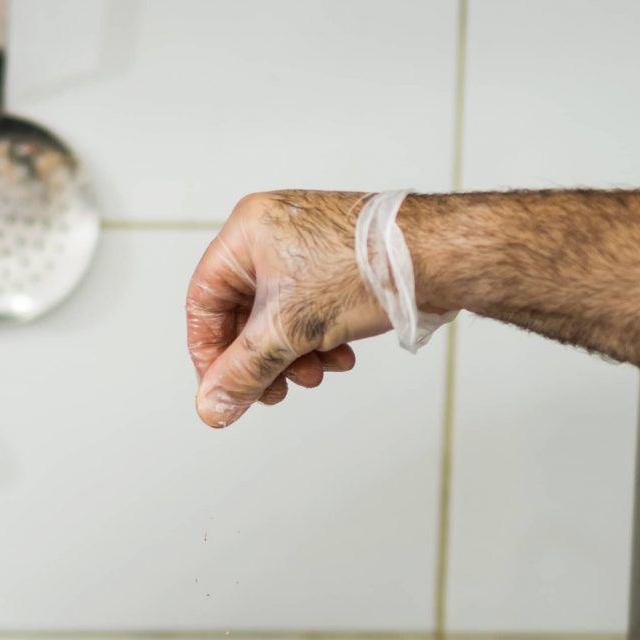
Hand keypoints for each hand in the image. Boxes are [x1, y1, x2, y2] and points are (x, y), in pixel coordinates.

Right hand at [185, 191, 381, 426]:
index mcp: (248, 232)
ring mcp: (305, 249)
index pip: (204, 301)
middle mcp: (272, 234)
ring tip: (314, 373)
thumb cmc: (366, 267)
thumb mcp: (290, 330)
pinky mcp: (333, 266)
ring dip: (291, 356)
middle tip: (271, 391)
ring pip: (277, 318)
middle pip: (242, 314)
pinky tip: (339, 356)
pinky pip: (308, 311)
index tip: (221, 387)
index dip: (209, 352)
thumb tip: (213, 406)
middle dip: (260, 360)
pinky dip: (317, 340)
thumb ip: (244, 372)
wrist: (435, 256)